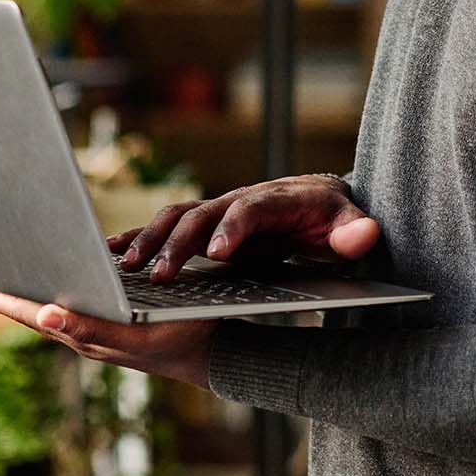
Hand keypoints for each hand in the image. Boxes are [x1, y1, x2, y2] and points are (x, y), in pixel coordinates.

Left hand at [0, 285, 214, 385]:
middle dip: (8, 301)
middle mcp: (87, 337)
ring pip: (54, 317)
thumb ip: (88, 327)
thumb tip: (44, 313)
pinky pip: (75, 317)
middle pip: (37, 316)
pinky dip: (56, 305)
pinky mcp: (113, 333)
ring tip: (7, 289)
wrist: (211, 353)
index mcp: (85, 334)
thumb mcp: (134, 330)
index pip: (33, 315)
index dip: (4, 302)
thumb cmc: (178, 336)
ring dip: (29, 303)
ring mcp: (100, 337)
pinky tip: (55, 297)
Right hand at [107, 173, 379, 280]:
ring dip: (149, 239)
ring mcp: (218, 211)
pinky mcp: (205, 225)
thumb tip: (366, 235)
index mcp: (275, 199)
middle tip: (158, 276)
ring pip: (176, 218)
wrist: (319, 202)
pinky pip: (167, 226)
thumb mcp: (350, 222)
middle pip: (202, 214)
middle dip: (178, 243)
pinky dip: (137, 236)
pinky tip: (109, 254)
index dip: (233, 228)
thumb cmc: (333, 215)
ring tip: (125, 268)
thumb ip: (356, 231)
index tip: (217, 253)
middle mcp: (240, 200)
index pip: (250, 209)